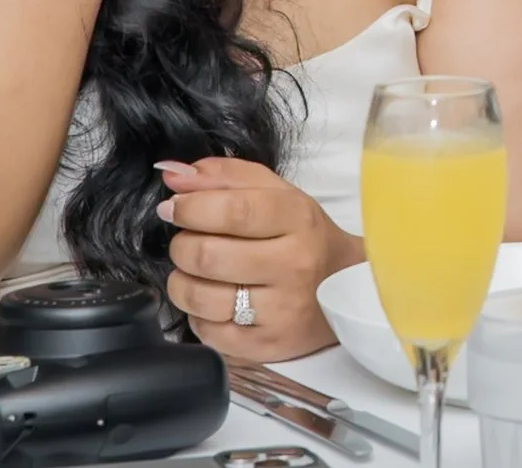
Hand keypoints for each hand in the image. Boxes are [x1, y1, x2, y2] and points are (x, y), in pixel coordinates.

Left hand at [157, 157, 357, 362]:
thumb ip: (224, 176)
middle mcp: (294, 265)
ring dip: (182, 282)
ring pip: (200, 297)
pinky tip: (214, 302)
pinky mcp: (266, 346)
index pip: (232, 210)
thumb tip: (171, 175)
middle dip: (182, 245)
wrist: (349, 289)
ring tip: (195, 273)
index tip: (174, 208)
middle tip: (187, 242)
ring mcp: (281, 310)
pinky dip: (197, 315)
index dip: (191, 207)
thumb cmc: (304, 236)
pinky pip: (207, 332)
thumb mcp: (276, 194)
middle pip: (208, 255)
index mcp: (298, 219)